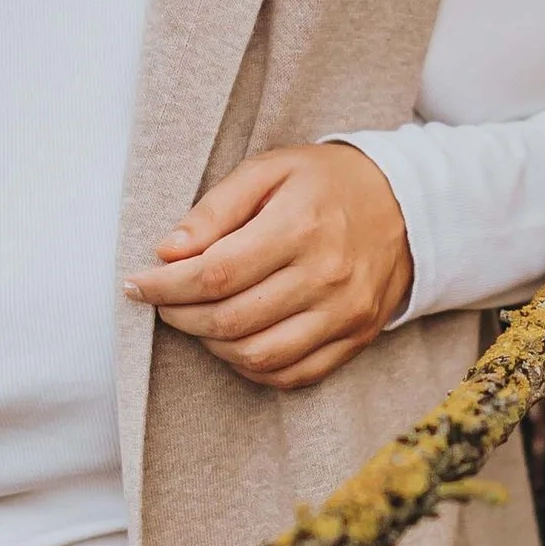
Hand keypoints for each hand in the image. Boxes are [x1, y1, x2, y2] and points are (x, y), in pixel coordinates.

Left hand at [125, 142, 411, 389]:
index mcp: (301, 226)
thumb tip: (167, 252)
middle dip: (180, 316)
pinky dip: (251, 367)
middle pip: (231, 319)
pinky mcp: (355, 338)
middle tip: (161, 301)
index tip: (137, 284)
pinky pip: (292, 374)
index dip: (166, 286)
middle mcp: (327, 276)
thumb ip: (214, 209)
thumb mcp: (269, 171)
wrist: (407, 205)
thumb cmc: (324, 184)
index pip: (216, 273)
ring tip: (196, 319)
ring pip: (257, 355)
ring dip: (211, 344)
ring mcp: (345, 314)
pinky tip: (233, 342)